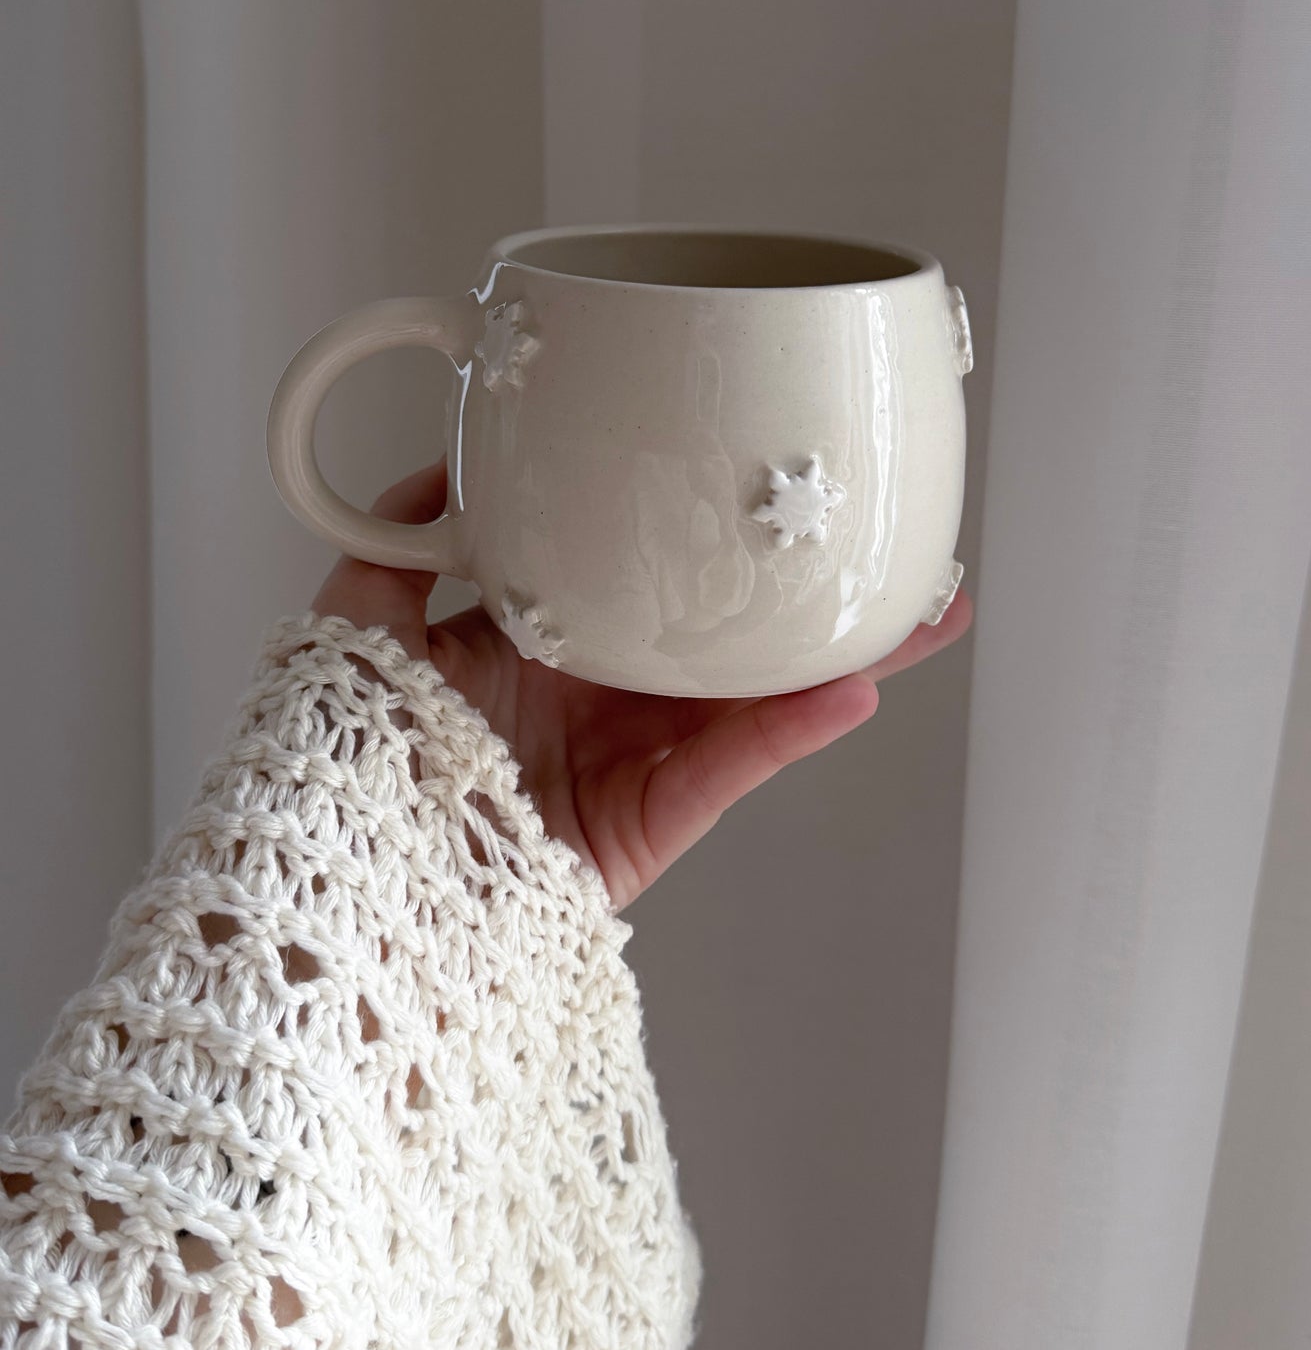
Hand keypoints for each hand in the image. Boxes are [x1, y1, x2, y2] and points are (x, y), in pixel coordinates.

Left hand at [314, 460, 971, 907]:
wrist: (339, 882)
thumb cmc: (342, 756)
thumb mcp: (356, 623)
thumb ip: (397, 547)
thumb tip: (448, 468)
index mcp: (543, 647)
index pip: (647, 584)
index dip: (713, 544)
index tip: (775, 496)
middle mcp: (601, 701)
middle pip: (732, 641)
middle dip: (818, 601)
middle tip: (903, 555)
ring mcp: (633, 765)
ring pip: (758, 700)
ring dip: (847, 658)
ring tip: (931, 615)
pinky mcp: (649, 828)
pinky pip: (729, 768)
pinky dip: (790, 729)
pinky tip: (853, 686)